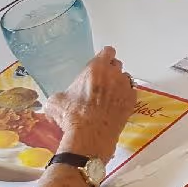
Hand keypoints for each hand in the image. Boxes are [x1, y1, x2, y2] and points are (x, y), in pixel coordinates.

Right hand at [46, 46, 136, 162]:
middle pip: (117, 64)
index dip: (104, 57)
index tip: (101, 63)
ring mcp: (125, 87)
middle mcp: (114, 74)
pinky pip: (130, 93)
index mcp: (96, 68)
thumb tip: (59, 100)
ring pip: (125, 78)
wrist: (90, 134)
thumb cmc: (72, 116)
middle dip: (110, 70)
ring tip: (109, 95)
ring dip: (118, 83)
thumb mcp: (55, 102)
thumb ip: (61, 94)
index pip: (107, 52)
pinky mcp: (132, 101)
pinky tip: (115, 105)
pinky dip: (124, 97)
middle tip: (102, 81)